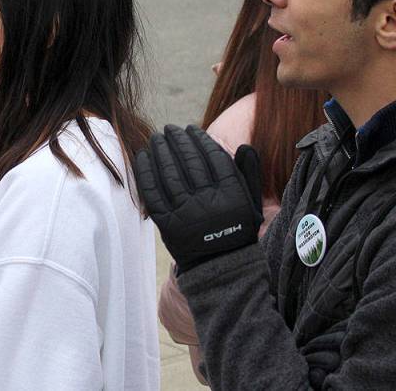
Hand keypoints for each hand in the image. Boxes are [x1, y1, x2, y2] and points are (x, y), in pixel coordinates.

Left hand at [134, 125, 262, 273]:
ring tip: (157, 138)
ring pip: (170, 173)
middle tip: (170, 129)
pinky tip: (143, 156)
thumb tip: (244, 146)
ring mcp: (186, 214)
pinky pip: (152, 192)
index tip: (192, 129)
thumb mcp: (252, 204)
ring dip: (161, 151)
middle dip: (178, 140)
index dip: (201, 139)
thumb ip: (249, 174)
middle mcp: (209, 203)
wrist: (221, 267)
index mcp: (231, 196)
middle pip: (190, 162)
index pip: (214, 157)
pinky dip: (146, 172)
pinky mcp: (167, 224)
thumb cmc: (237, 229)